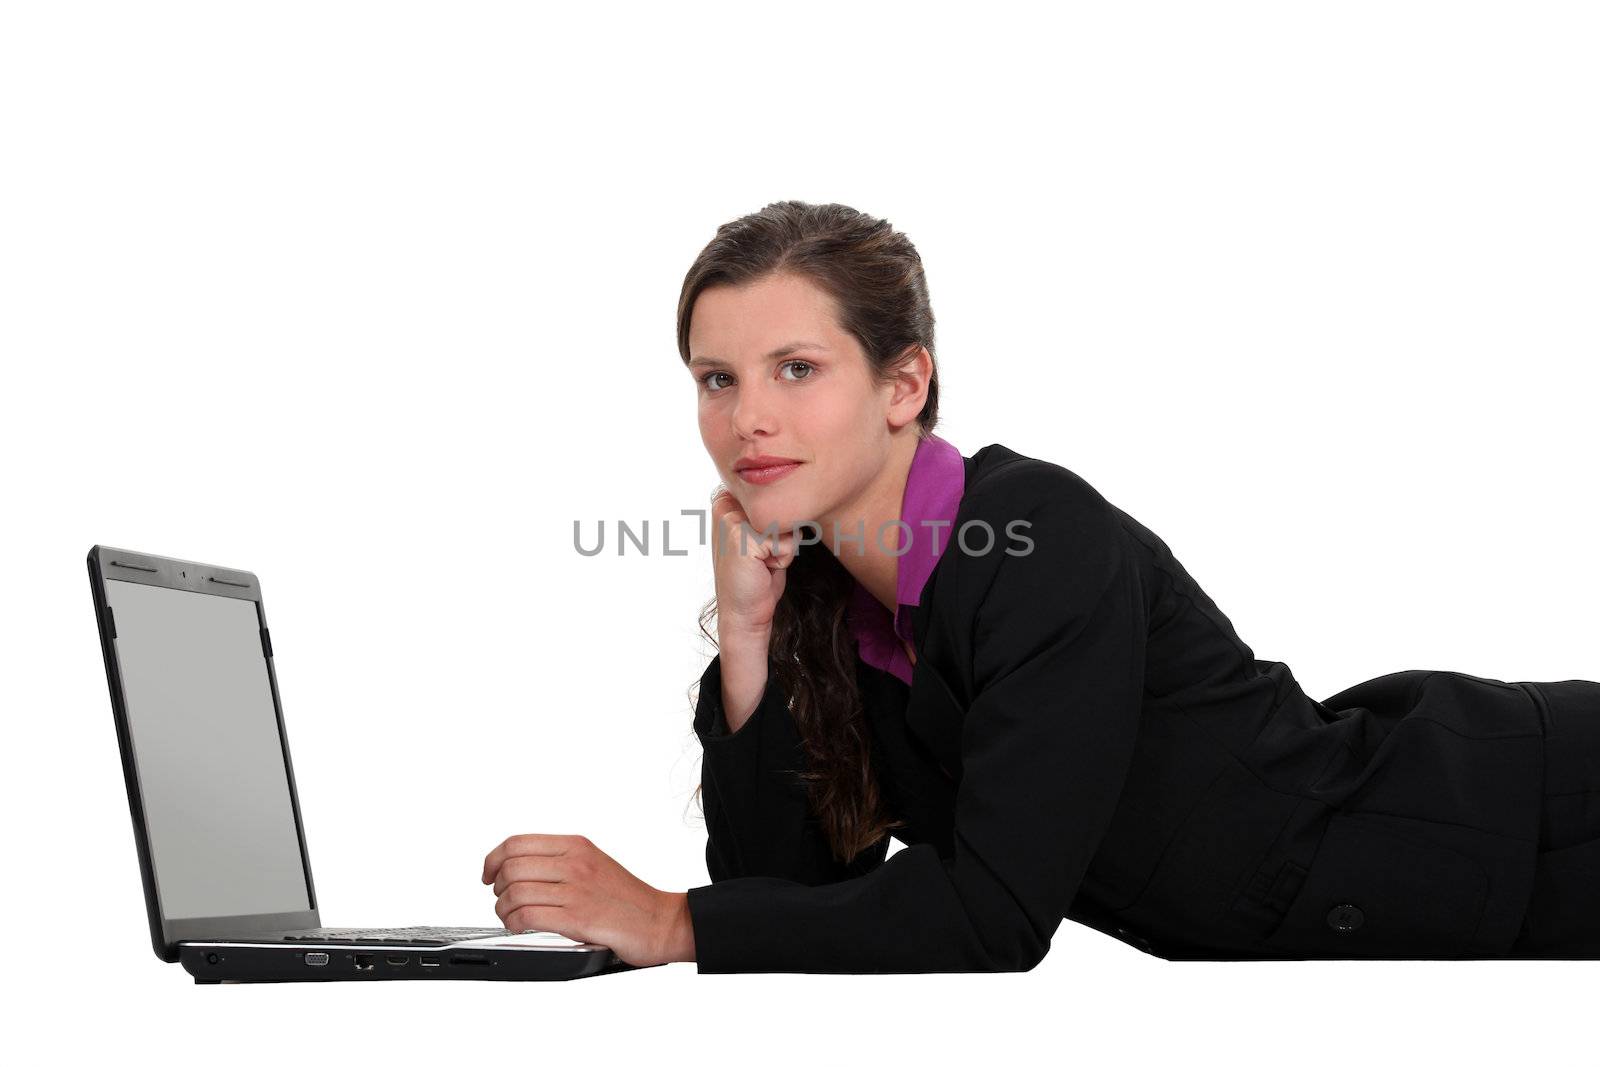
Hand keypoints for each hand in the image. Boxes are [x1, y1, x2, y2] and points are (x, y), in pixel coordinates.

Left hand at [481, 833, 693, 967]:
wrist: (661, 920)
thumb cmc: (628, 898)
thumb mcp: (594, 863)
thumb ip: (560, 860)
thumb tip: (518, 866)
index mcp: (576, 845)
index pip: (517, 842)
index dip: (493, 859)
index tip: (488, 874)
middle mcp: (575, 862)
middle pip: (511, 866)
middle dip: (497, 886)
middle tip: (503, 899)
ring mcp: (577, 889)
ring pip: (515, 891)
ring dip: (503, 909)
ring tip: (510, 917)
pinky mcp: (578, 917)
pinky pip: (528, 915)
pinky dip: (514, 923)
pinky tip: (520, 927)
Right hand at [710, 484, 798, 634]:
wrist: (744, 612)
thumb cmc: (757, 574)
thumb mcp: (762, 533)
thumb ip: (770, 509)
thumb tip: (801, 488)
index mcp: (726, 497)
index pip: (777, 492)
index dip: (779, 522)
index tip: (762, 544)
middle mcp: (723, 503)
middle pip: (782, 503)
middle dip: (782, 533)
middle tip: (763, 555)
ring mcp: (730, 519)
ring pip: (786, 521)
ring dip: (784, 546)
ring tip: (762, 561)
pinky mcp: (743, 538)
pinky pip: (787, 541)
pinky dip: (784, 558)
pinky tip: (762, 568)